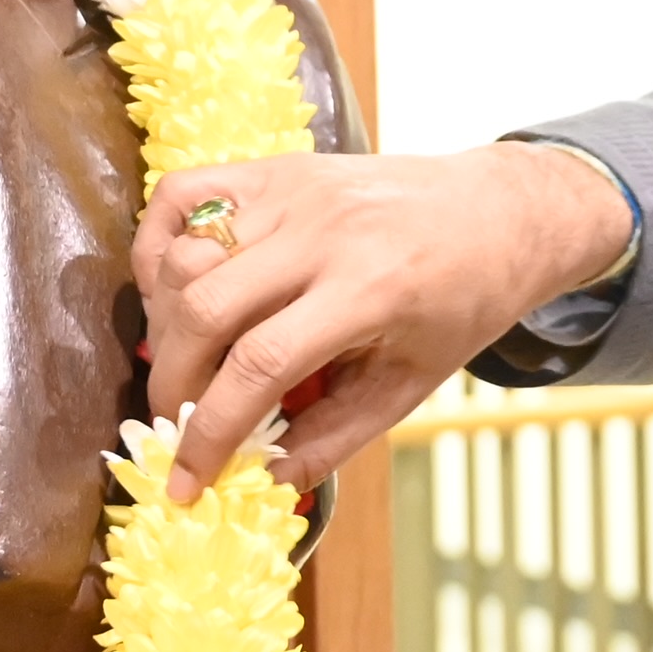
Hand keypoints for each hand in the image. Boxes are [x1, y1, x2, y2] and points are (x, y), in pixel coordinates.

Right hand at [138, 144, 634, 492]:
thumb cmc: (460, 302)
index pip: (260, 365)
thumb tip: (261, 485)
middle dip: (173, 383)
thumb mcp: (411, 383)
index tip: (184, 481)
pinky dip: (156, 246)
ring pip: (185, 257)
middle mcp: (323, 232)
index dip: (210, 431)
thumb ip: (333, 437)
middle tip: (176, 423)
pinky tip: (171, 293)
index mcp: (371, 289)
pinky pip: (181, 194)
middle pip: (206, 310)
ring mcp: (292, 190)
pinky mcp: (272, 167)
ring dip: (164, 323)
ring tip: (185, 363)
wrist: (496, 211)